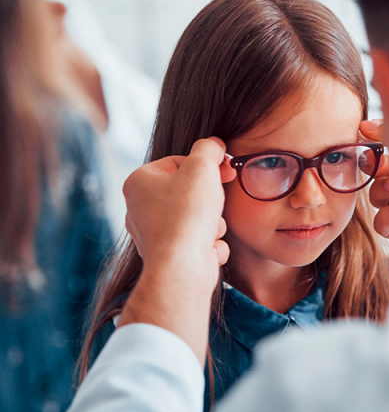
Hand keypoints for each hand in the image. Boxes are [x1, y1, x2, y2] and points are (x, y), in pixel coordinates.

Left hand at [123, 137, 235, 274]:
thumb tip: (214, 145)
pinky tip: (207, 248)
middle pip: (189, 191)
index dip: (207, 165)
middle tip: (218, 202)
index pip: (179, 162)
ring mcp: (153, 233)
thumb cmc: (188, 214)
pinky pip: (196, 241)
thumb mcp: (202, 167)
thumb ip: (208, 149)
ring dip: (213, 223)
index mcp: (139, 182)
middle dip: (210, 199)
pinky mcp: (168, 255)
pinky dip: (208, 244)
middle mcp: (140, 208)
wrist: (183, 266)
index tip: (226, 169)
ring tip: (209, 229)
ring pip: (196, 217)